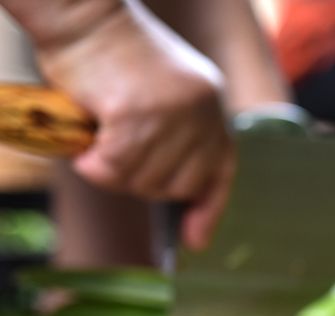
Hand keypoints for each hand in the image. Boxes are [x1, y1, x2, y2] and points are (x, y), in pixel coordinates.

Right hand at [34, 3, 233, 249]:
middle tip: (112, 154)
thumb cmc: (104, 53)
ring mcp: (173, 114)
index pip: (221, 169)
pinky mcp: (139, 115)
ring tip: (96, 134)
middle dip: (141, 182)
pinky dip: (93, 163)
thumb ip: (171, 133)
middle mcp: (201, 111)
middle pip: (177, 185)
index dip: (210, 208)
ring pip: (142, 179)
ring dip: (111, 169)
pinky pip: (115, 167)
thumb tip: (168, 183)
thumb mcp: (157, 94)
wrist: (79, 12)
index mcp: (210, 104)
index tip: (196, 240)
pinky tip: (84, 141)